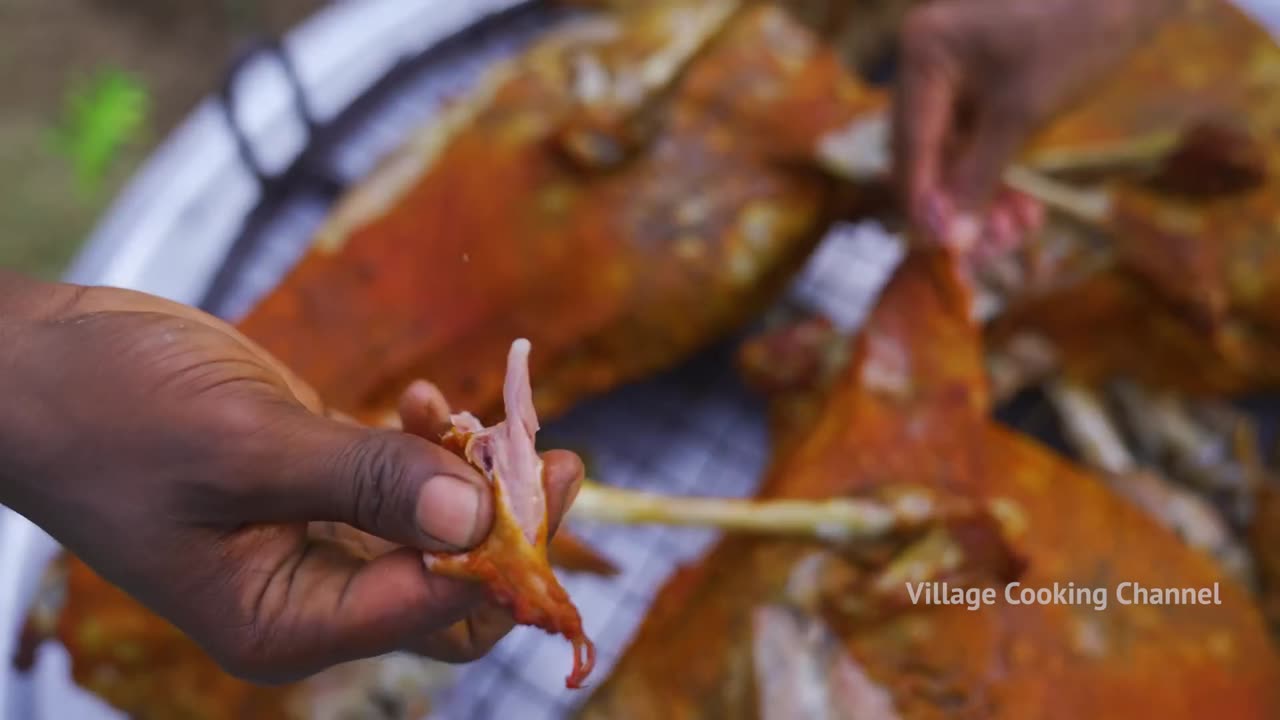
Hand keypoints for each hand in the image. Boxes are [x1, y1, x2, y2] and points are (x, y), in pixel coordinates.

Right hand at [0, 273, 582, 682]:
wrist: (44, 366)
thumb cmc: (112, 415)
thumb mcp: (242, 449)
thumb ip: (365, 482)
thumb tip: (479, 519)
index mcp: (288, 622)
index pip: (436, 613)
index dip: (504, 554)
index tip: (548, 475)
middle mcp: (314, 596)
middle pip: (457, 589)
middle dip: (509, 523)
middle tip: (545, 449)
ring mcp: (322, 541)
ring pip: (442, 533)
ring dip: (472, 473)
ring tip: (468, 409)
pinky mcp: (324, 490)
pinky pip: (408, 486)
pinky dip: (429, 446)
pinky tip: (422, 400)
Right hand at [894, 0, 1179, 249]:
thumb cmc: (1077, 35)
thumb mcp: (1022, 113)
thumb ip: (978, 178)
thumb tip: (949, 242)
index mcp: (923, 54)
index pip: (910, 145)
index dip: (923, 203)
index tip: (943, 252)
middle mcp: (927, 64)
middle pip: (925, 157)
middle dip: (957, 206)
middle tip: (993, 249)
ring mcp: (954, 77)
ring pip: (952, 158)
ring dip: (981, 199)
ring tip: (1018, 232)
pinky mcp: (982, 89)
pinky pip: (975, 146)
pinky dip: (996, 178)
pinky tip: (1023, 210)